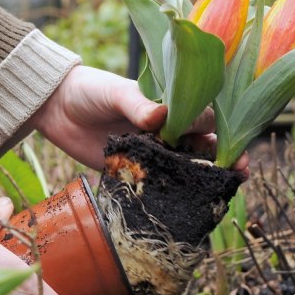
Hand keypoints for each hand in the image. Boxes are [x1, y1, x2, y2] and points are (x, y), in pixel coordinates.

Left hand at [30, 65, 248, 174]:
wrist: (54, 108)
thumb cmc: (89, 90)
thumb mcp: (114, 91)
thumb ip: (137, 104)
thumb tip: (160, 115)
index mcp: (168, 104)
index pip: (202, 115)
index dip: (222, 129)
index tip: (235, 145)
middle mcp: (165, 129)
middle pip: (202, 144)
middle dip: (224, 158)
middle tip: (240, 172)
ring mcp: (150, 151)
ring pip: (184, 167)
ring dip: (203, 179)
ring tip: (221, 191)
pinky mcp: (131, 170)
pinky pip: (156, 183)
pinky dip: (171, 193)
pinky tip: (185, 204)